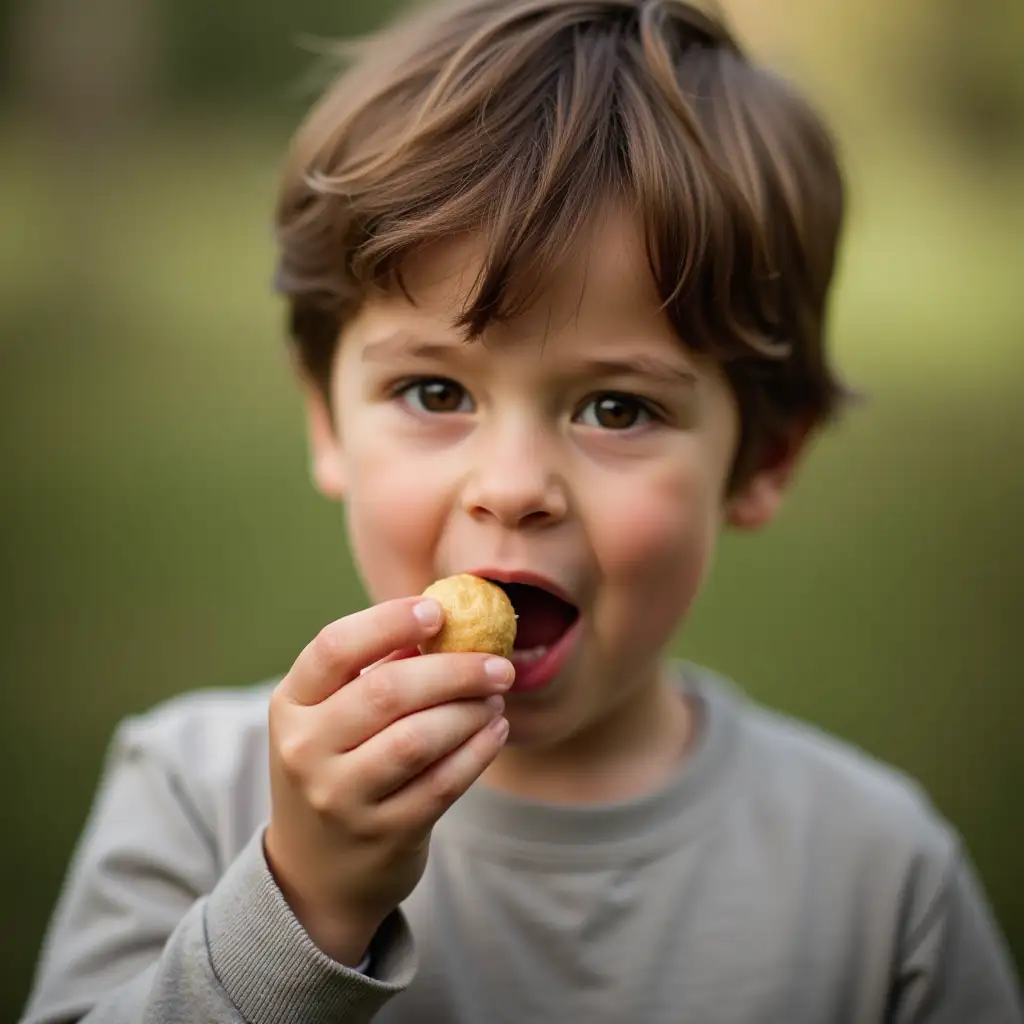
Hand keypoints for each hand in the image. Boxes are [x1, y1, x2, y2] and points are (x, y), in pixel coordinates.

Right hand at [264, 596, 512, 965]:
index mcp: (290, 704)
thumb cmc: (338, 767)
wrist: (316, 873)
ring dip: (470, 711)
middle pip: (386, 691)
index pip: (334, 648)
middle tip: (498, 665)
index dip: (389, 622)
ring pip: (418, 739)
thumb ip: (377, 670)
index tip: (438, 611)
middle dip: (453, 670)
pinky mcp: (382, 834)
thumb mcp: (331, 718)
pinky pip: (443, 783)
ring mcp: (340, 797)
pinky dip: (478, 751)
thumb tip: (450, 624)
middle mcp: (306, 750)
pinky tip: (496, 731)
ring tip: (496, 697)